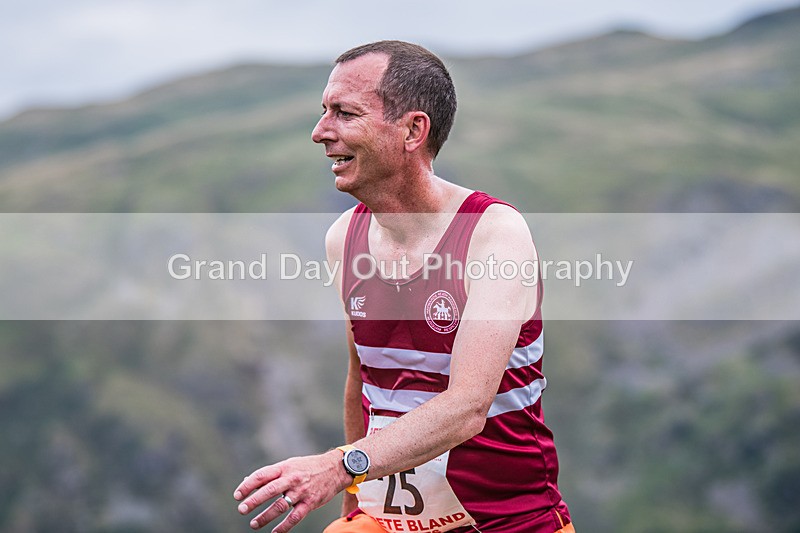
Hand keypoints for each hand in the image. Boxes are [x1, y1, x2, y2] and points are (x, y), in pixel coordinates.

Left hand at [234, 450, 349, 531]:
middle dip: (253, 501)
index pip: (262, 475)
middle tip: (241, 509)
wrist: (336, 468)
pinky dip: (284, 527)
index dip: (248, 485)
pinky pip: (295, 517)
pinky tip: (275, 532)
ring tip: (254, 524)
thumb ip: (271, 474)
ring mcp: (301, 491)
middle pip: (269, 490)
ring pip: (280, 506)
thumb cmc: (308, 467)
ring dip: (265, 516)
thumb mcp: (290, 465)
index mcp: (285, 467)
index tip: (237, 495)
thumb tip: (248, 483)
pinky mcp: (310, 503)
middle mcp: (292, 479)